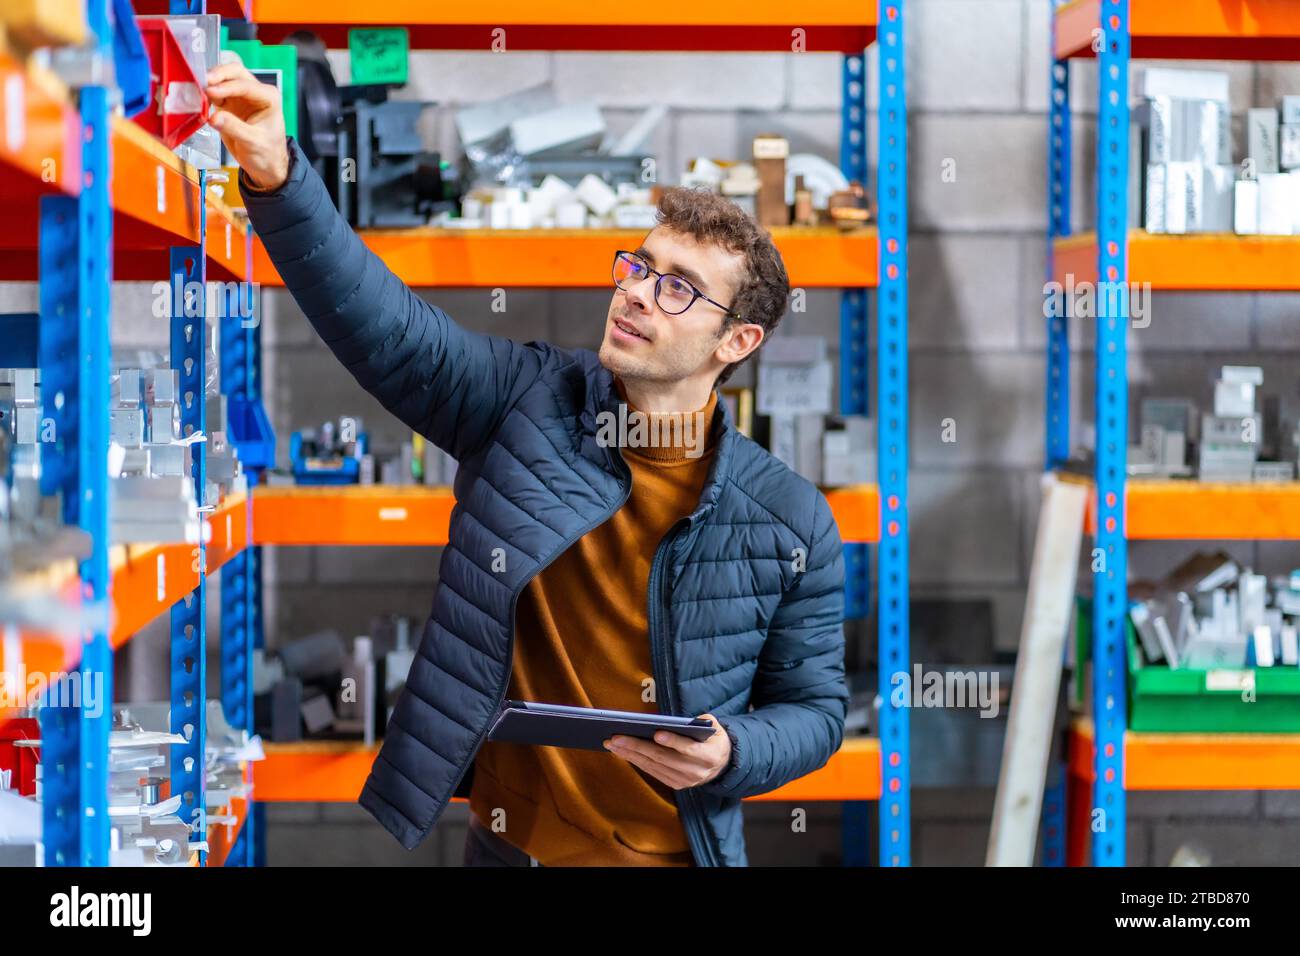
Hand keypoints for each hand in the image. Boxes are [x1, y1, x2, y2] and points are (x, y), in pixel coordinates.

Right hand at [205, 62, 289, 190]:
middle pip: (234, 72)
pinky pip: (214, 93)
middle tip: (202, 82)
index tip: (210, 92)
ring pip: (223, 78)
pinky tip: (197, 99)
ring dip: (209, 82)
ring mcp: (241, 96)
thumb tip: (214, 118)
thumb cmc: (267, 153)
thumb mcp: (253, 143)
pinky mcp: (229, 103)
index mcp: (269, 97)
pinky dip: (205, 94)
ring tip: (196, 90)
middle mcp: (256, 92)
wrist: (266, 166)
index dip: (226, 87)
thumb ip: (234, 128)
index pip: (245, 85)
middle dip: (217, 75)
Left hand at [603, 714, 730, 789]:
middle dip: (638, 746)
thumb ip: (701, 722)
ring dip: (630, 755)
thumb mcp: (715, 727)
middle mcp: (696, 772)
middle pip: (663, 758)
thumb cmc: (713, 739)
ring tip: (613, 743)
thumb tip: (676, 722)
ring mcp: (684, 781)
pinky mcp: (675, 785)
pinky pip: (652, 772)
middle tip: (617, 737)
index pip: (689, 749)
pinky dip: (636, 761)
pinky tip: (622, 752)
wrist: (722, 765)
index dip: (673, 741)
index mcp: (709, 756)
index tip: (656, 733)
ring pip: (653, 766)